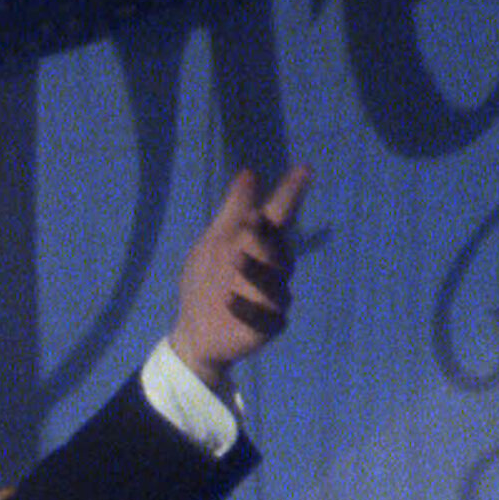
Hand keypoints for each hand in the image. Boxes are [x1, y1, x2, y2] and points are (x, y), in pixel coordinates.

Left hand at [169, 165, 311, 387]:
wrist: (195, 330)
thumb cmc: (207, 280)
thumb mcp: (213, 241)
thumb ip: (233, 210)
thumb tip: (249, 172)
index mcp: (261, 246)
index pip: (279, 216)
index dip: (290, 194)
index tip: (303, 169)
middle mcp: (273, 270)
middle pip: (278, 251)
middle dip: (265, 238)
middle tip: (251, 222)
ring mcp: (273, 300)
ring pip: (275, 284)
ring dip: (257, 271)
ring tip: (237, 259)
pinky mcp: (267, 327)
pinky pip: (264, 319)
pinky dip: (248, 309)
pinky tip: (228, 300)